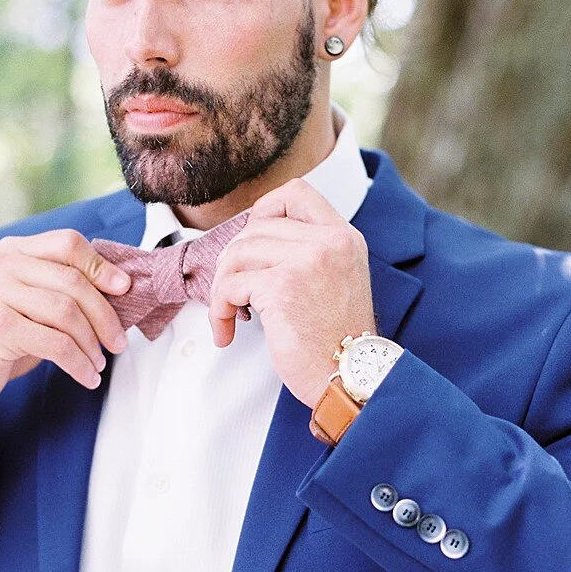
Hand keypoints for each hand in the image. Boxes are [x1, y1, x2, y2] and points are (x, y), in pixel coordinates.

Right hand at [0, 230, 131, 470]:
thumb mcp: (28, 304)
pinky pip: (55, 343)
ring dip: (92, 343)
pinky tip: (86, 376)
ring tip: (99, 363)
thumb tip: (120, 286)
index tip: (124, 290)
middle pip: (72, 280)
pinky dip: (78, 363)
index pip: (67, 243)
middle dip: (104, 315)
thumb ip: (59, 288)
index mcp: (11, 251)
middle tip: (118, 342)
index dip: (101, 265)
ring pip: (67, 312)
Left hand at [207, 179, 376, 408]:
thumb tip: (252, 242)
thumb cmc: (337, 341)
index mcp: (343, 238)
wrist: (350, 379)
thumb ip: (308, 253)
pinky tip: (227, 331)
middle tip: (234, 292)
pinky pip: (230, 285)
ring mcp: (306, 261)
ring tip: (230, 314)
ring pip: (237, 253)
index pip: (296, 192)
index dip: (264, 210)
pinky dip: (219, 310)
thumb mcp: (336, 281)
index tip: (254, 242)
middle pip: (256, 226)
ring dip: (222, 287)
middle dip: (234, 260)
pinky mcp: (282, 287)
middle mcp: (328, 242)